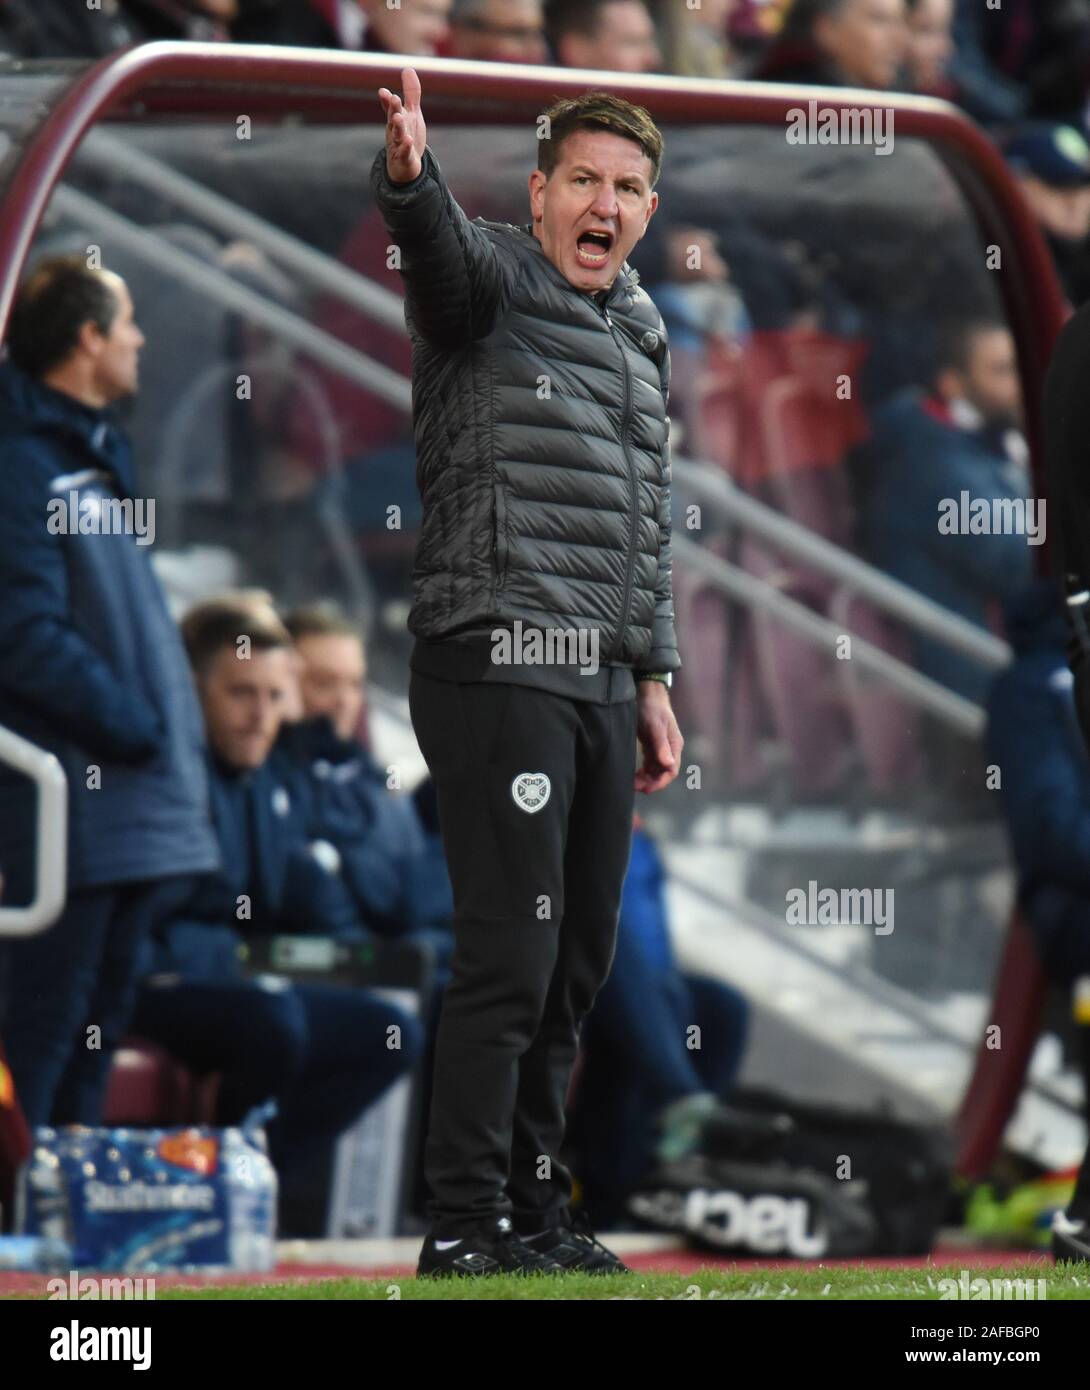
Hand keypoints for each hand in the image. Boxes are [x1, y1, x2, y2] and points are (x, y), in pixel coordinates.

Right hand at [378, 67, 426, 184]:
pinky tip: (408, 141)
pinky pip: (404, 153)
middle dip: (393, 108)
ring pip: (397, 135)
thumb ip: (411, 93)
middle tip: (393, 97)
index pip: (390, 108)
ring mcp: (398, 145)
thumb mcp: (411, 113)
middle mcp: (395, 131)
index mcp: (396, 119)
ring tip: (398, 117)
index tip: (384, 92)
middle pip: (393, 118)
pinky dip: (405, 147)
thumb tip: (408, 68)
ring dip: (398, 126)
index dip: (387, 100)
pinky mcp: (404, 158)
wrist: (405, 166)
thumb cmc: (408, 136)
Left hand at [634, 682, 682, 793]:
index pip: (671, 770)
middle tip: (634, 787)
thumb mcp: (655, 726)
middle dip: (651, 782)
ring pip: (655, 769)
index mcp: (674, 745)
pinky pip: (649, 763)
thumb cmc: (652, 708)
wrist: (647, 692)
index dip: (660, 782)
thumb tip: (669, 765)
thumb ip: (661, 746)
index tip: (646, 789)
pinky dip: (643, 771)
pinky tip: (634, 774)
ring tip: (632, 783)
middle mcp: (669, 748)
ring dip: (646, 778)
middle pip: (663, 772)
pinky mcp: (652, 745)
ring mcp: (661, 747)